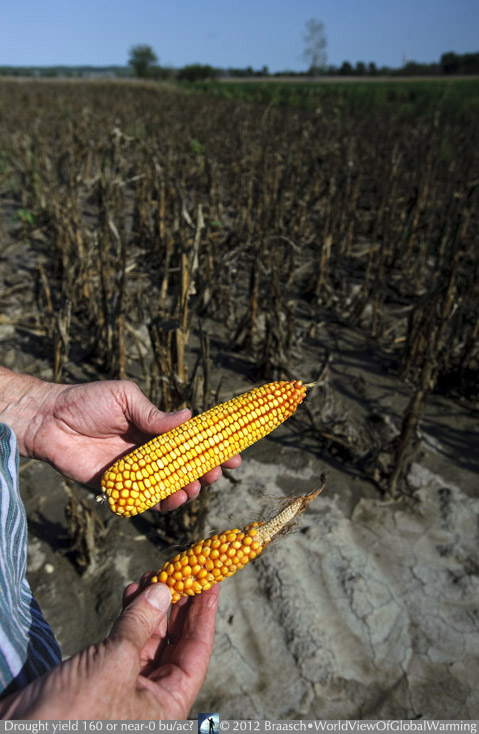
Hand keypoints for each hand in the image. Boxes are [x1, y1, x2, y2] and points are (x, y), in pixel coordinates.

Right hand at [0, 583, 218, 719]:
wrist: (22, 732)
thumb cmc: (74, 711)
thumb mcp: (114, 661)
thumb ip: (141, 623)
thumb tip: (164, 590)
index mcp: (168, 705)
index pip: (197, 653)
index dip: (205, 615)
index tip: (212, 583)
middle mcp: (153, 698)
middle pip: (175, 644)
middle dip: (178, 606)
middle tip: (183, 571)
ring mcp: (128, 687)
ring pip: (150, 640)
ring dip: (152, 606)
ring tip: (154, 575)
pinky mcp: (105, 678)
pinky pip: (127, 642)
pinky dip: (130, 617)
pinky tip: (132, 593)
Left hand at [28, 379, 240, 509]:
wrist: (49, 421)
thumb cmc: (87, 402)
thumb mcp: (124, 398)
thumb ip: (154, 414)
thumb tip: (188, 418)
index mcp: (155, 429)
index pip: (191, 441)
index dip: (213, 449)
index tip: (234, 457)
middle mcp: (149, 451)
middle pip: (185, 467)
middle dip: (205, 473)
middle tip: (214, 474)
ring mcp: (136, 471)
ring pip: (169, 486)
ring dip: (186, 490)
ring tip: (193, 488)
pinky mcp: (118, 488)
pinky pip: (144, 500)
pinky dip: (161, 503)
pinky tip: (171, 499)